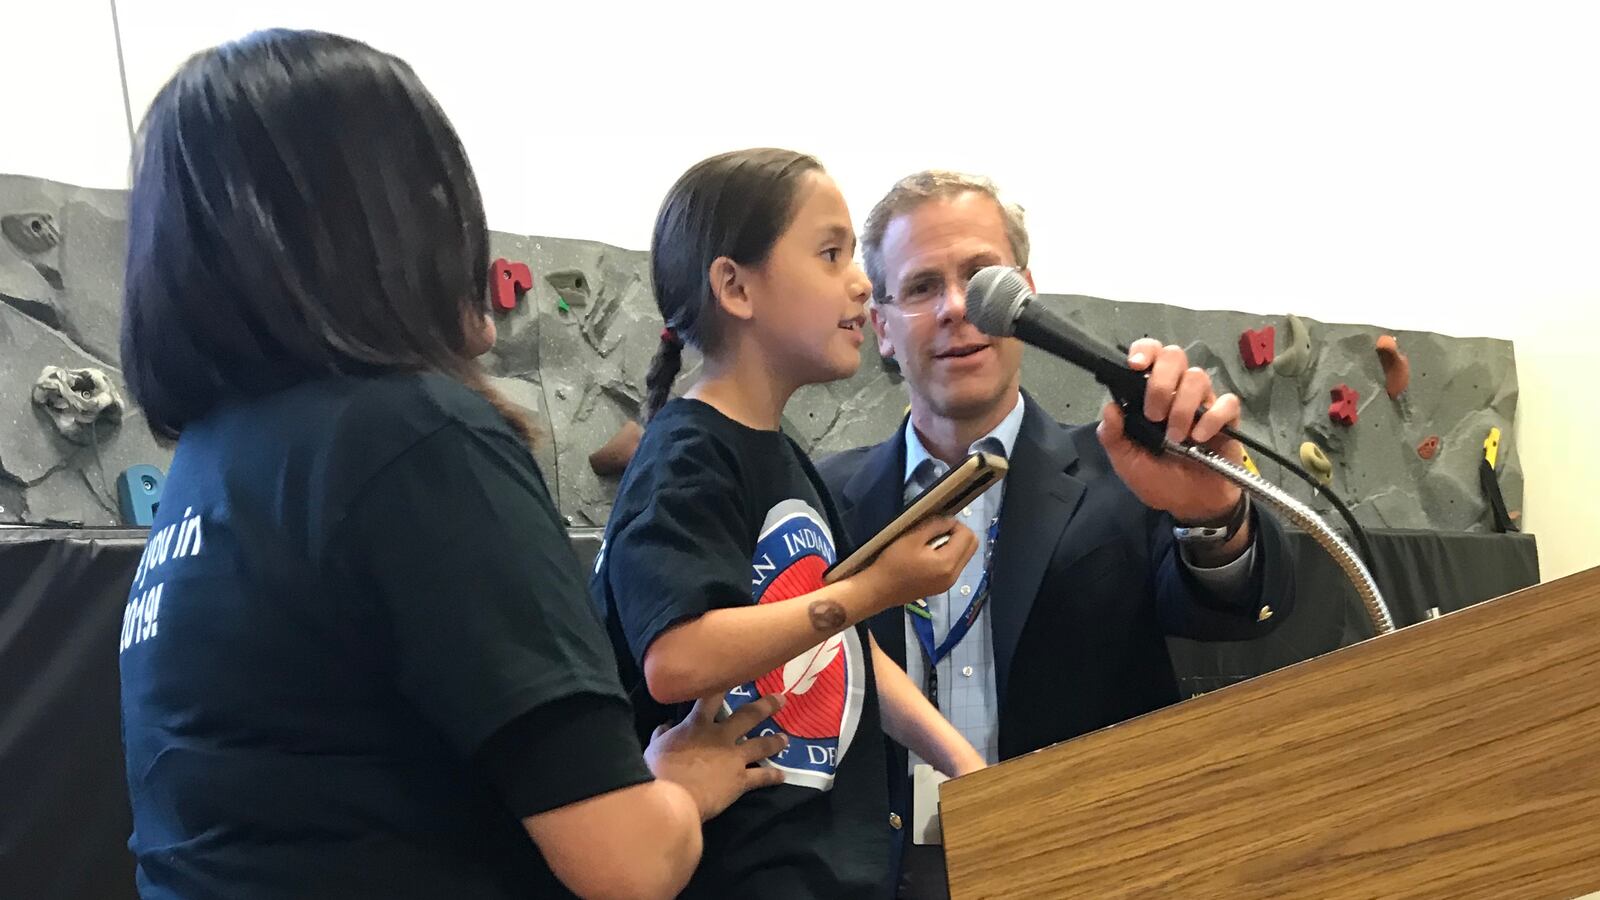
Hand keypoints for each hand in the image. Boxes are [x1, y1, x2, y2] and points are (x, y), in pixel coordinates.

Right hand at [645, 693, 788, 821]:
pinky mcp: (741, 780)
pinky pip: (761, 777)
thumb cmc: (656, 771)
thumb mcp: (653, 748)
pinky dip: (772, 776)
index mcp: (697, 725)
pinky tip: (782, 776)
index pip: (711, 697)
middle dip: (765, 706)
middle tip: (781, 699)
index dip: (724, 684)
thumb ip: (662, 736)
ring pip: (761, 745)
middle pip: (748, 716)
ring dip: (774, 741)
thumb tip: (664, 727)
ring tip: (784, 739)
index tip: (737, 671)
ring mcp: (734, 758)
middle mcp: (720, 736)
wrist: (671, 797)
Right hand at [858, 516, 977, 611]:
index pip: (968, 536)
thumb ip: (935, 525)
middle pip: (972, 546)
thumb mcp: (912, 538)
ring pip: (965, 556)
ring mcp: (949, 583)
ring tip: (929, 544)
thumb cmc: (892, 563)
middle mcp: (954, 575)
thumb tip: (950, 520)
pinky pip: (955, 566)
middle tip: (936, 532)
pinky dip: (948, 556)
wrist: (878, 590)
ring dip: (953, 545)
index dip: (955, 524)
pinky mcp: (942, 587)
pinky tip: (928, 556)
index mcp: (948, 564)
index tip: (937, 524)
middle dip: (958, 534)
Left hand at [1097, 339, 1244, 522]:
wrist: (1191, 505)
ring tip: (1176, 437)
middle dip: (1161, 382)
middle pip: (1174, 356)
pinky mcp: (1227, 419)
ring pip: (1197, 377)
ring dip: (1182, 407)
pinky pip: (1227, 402)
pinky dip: (1212, 418)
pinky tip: (1200, 438)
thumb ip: (1113, 437)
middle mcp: (1176, 391)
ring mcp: (1203, 402)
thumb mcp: (1127, 462)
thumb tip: (1109, 407)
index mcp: (1150, 395)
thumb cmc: (1158, 480)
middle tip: (1154, 415)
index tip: (1135, 366)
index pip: (1150, 355)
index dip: (1144, 351)